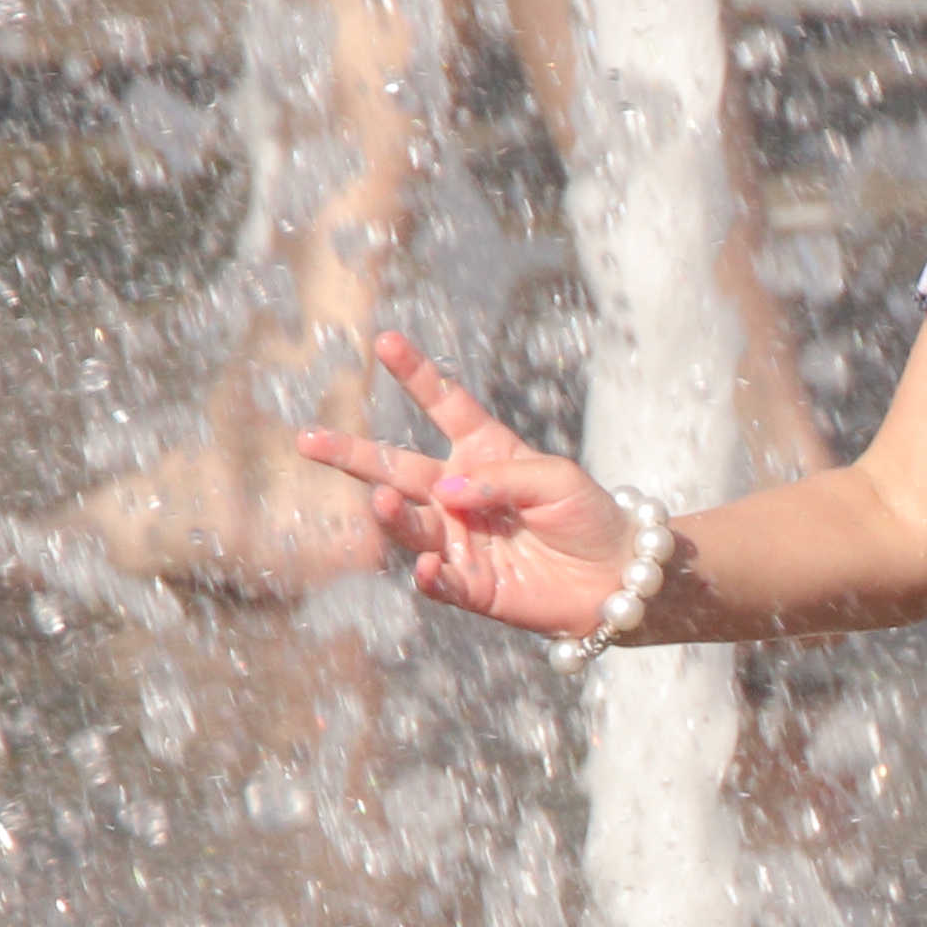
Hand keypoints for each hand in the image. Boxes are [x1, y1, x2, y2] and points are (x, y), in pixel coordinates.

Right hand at [289, 333, 651, 638]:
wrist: (618, 577)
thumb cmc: (589, 515)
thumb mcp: (555, 480)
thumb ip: (501, 478)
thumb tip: (446, 492)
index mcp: (484, 452)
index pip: (443, 405)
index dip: (415, 374)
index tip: (384, 340)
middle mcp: (459, 494)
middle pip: (397, 469)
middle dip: (352, 455)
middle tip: (307, 440)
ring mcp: (459, 540)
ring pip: (410, 524)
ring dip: (393, 515)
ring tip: (383, 501)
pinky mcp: (470, 586)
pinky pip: (439, 581)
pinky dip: (430, 576)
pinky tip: (428, 568)